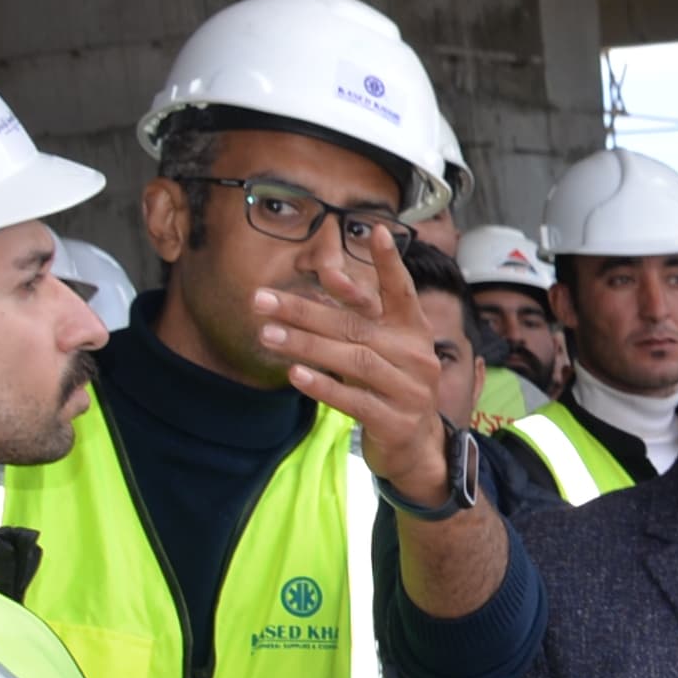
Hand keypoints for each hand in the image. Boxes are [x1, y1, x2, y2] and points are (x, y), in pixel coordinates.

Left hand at [255, 242, 456, 507]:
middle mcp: (417, 356)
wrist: (416, 447)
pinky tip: (295, 375)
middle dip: (304, 311)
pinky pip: (355, 400)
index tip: (376, 230)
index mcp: (413, 331)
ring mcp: (410, 390)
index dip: (390, 263)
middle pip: (355, 327)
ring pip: (353, 361)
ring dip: (305, 346)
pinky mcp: (396, 422)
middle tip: (260, 300)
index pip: (402, 291)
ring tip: (267, 335)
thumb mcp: (378, 347)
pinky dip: (324, 386)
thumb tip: (328, 270)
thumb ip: (357, 313)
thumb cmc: (389, 386)